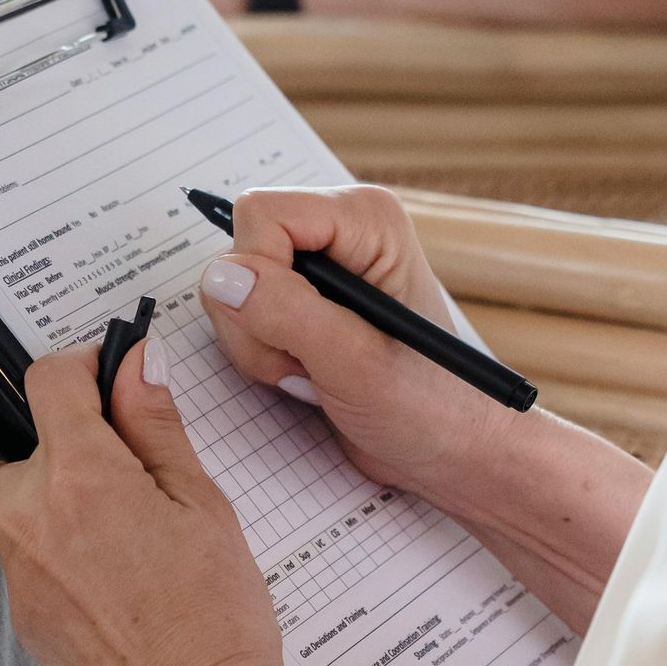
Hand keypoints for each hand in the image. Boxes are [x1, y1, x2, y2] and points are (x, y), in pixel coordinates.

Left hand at [0, 339, 302, 665]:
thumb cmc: (214, 615)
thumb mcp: (202, 505)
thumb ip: (157, 428)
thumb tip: (136, 365)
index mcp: (81, 479)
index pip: (48, 382)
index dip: (75, 360)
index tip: (97, 368)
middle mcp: (30, 521)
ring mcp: (18, 577)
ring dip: (13, 484)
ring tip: (72, 484)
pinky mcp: (25, 620)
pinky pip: (18, 561)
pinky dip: (44, 541)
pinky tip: (100, 556)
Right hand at [199, 185, 514, 504]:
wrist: (445, 450)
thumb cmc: (427, 407)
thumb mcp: (356, 364)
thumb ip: (288, 313)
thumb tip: (221, 275)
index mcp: (365, 219)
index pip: (262, 215)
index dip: (260, 275)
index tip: (293, 332)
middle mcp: (338, 230)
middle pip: (240, 249)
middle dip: (256, 318)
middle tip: (307, 362)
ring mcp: (316, 265)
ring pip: (232, 284)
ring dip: (258, 343)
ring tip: (312, 372)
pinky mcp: (300, 297)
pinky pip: (240, 310)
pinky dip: (259, 351)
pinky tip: (304, 374)